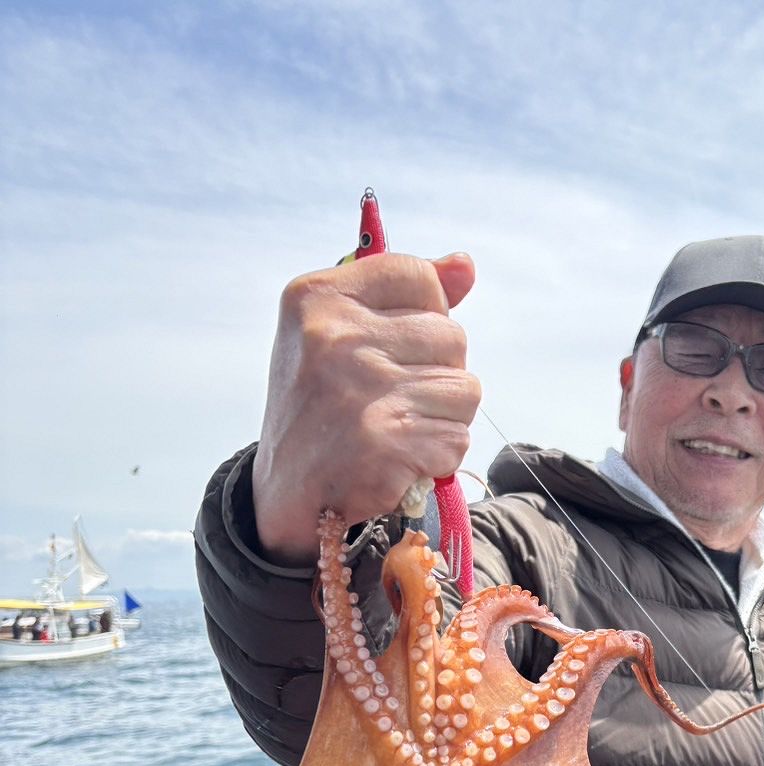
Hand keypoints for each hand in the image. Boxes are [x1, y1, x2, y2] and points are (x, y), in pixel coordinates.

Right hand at [252, 252, 478, 563]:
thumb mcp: (339, 331)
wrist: (285, 490)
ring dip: (443, 417)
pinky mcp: (388, 443)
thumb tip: (465, 266)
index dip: (426, 315)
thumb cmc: (321, 403)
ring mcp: (364, 391)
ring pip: (465, 389)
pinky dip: (438, 455)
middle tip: (391, 398)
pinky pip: (457, 438)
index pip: (421, 278)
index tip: (394, 345)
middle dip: (437, 372)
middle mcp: (338, 339)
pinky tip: (400, 457)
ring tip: (398, 427)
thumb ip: (403, 295)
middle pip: (453, 337)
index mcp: (319, 298)